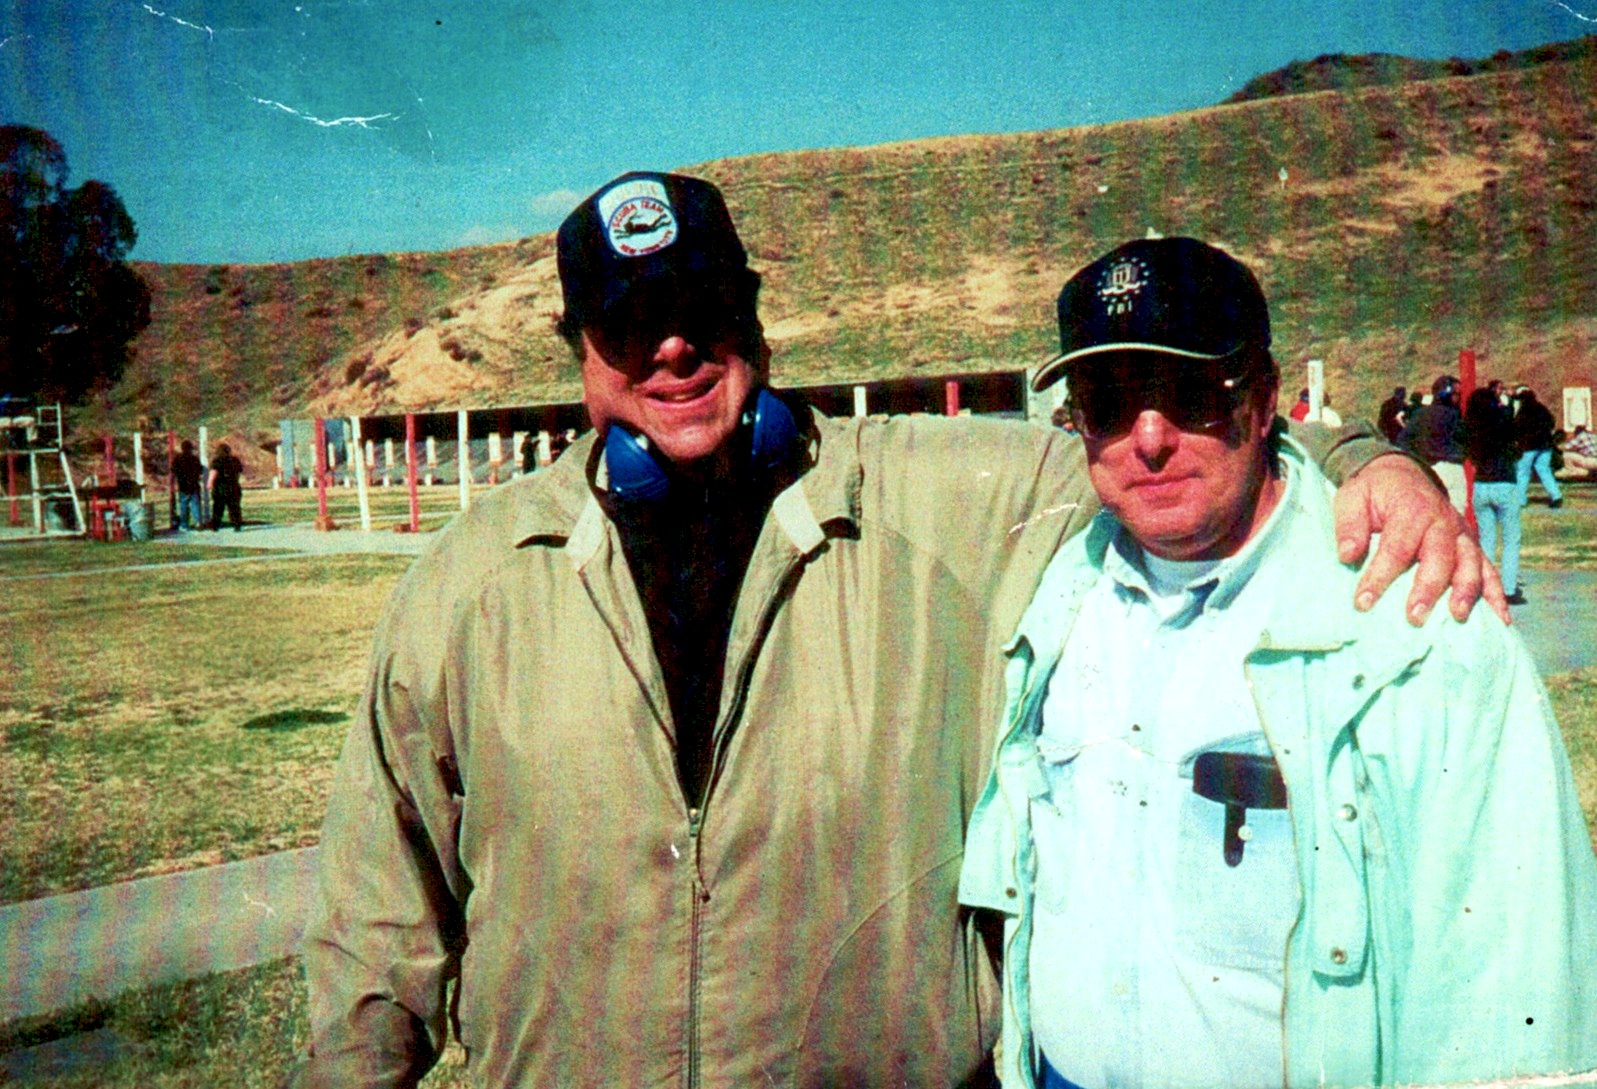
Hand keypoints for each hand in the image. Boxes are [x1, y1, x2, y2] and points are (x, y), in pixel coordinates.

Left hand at [1332, 454, 1510, 626]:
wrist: (1398, 471)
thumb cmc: (1372, 490)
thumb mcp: (1351, 498)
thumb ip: (1349, 526)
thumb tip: (1347, 555)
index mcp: (1411, 509)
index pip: (1397, 548)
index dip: (1380, 576)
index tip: (1363, 602)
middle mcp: (1442, 521)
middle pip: (1440, 557)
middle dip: (1428, 589)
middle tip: (1414, 618)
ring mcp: (1461, 533)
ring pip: (1471, 563)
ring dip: (1466, 591)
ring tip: (1458, 617)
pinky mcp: (1470, 544)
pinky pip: (1488, 568)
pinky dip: (1496, 593)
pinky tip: (1501, 619)